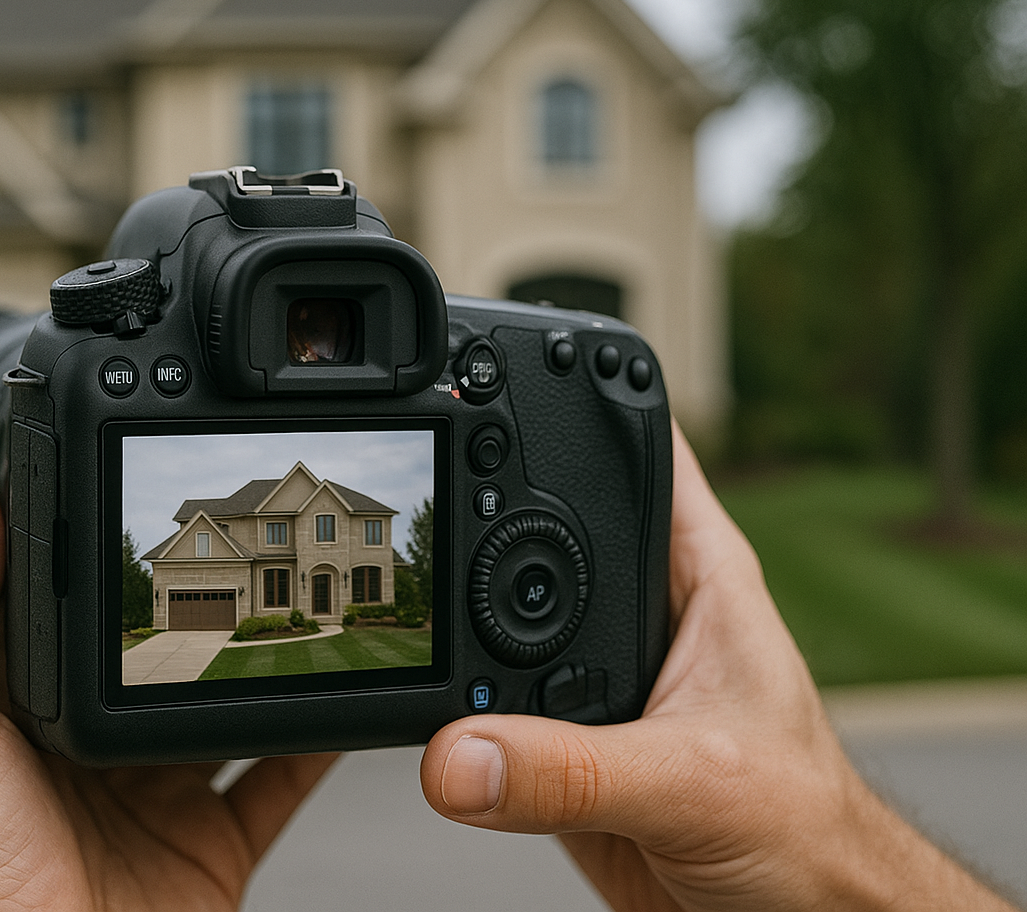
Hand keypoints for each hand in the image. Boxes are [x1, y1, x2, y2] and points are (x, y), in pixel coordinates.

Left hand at [0, 465, 335, 911]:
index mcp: (5, 714)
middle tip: (234, 536)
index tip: (114, 479)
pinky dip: (314, 738)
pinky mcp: (209, 840)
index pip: (45, 605)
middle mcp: (78, 748)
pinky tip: (340, 695)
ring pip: (215, 705)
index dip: (75, 545)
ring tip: (297, 601)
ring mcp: (150, 794)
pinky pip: (276, 774)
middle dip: (185, 600)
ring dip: (253, 661)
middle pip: (143, 650)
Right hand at [420, 423, 1017, 911]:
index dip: (571, 405)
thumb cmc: (806, 833)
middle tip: (422, 522)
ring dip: (459, 636)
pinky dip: (454, 726)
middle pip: (541, 530)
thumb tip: (461, 754)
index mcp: (696, 577)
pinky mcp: (560, 748)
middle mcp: (639, 614)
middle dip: (480, 523)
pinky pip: (485, 720)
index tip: (492, 388)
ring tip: (415, 641)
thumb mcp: (692, 785)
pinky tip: (434, 733)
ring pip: (501, 626)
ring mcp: (593, 681)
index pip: (633, 455)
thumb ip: (573, 769)